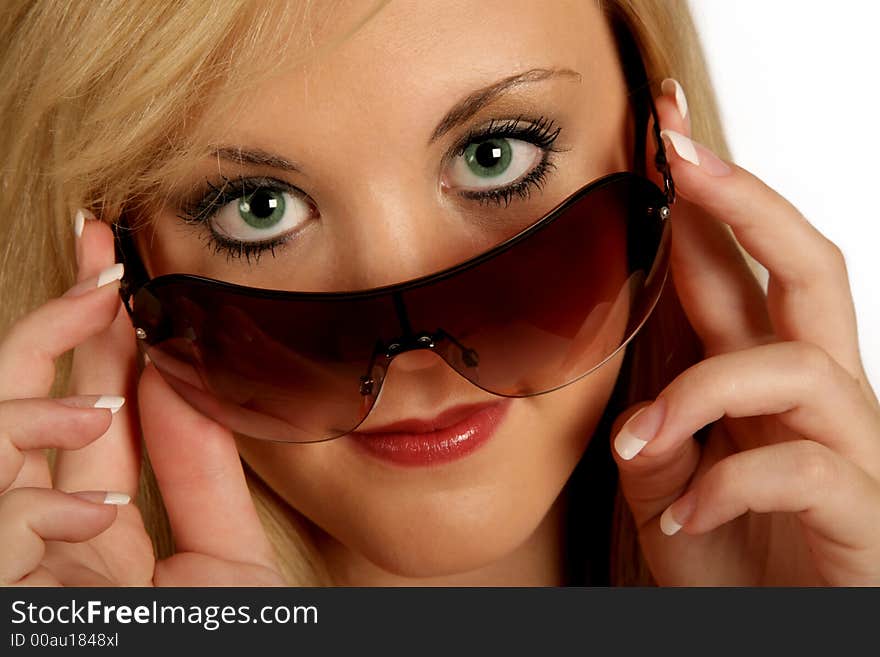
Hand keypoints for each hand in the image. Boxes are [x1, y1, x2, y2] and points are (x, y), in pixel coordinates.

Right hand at [0, 213, 283, 585]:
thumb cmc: (230, 639)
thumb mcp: (223, 554)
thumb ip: (198, 468)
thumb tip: (179, 369)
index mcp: (96, 530)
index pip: (82, 416)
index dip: (91, 338)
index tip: (112, 266)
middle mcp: (45, 542)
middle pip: (22, 413)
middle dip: (49, 328)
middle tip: (96, 257)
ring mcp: (20, 567)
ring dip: (25, 402)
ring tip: (98, 395)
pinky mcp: (9, 596)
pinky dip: (30, 511)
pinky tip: (91, 514)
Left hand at [610, 79, 879, 585]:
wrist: (765, 634)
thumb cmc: (720, 554)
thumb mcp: (661, 483)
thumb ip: (654, 430)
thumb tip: (636, 404)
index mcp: (757, 376)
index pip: (736, 266)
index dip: (707, 194)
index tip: (664, 127)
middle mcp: (811, 395)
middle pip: (808, 268)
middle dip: (748, 202)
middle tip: (683, 154)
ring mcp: (844, 447)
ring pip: (801, 367)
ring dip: (704, 394)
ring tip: (639, 444)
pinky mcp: (860, 510)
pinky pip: (804, 470)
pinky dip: (727, 485)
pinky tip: (681, 515)